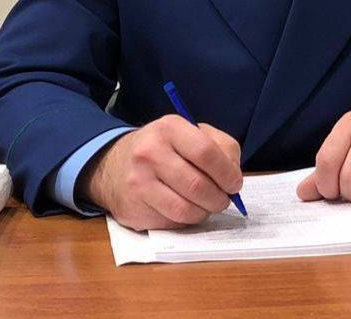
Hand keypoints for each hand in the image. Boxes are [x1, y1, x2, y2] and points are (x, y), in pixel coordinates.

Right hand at [78, 116, 243, 230]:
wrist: (115, 164)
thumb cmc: (164, 148)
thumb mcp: (191, 133)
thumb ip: (220, 148)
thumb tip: (234, 177)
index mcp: (169, 128)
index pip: (206, 152)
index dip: (227, 173)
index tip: (235, 184)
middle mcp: (150, 152)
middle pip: (197, 185)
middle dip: (219, 198)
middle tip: (224, 200)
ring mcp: (139, 182)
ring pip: (185, 209)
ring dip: (205, 212)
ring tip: (207, 205)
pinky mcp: (133, 209)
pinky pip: (171, 222)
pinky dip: (186, 220)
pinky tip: (186, 209)